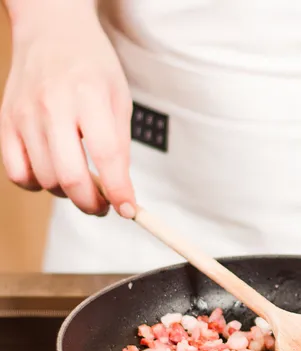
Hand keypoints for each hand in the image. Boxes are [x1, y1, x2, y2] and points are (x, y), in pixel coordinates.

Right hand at [0, 3, 135, 216]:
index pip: (106, 156)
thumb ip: (120, 146)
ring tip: (82, 184)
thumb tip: (122, 192)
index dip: (119, 191)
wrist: (51, 31)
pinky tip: (52, 175)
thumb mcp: (119, 100)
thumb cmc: (91, 67)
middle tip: (105, 207)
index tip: (129, 210)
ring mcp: (24, 114)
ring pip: (45, 179)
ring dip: (68, 194)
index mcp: (89, 96)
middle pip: (70, 176)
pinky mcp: (5, 122)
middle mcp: (53, 105)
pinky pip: (16, 172)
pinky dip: (36, 185)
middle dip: (92, 204)